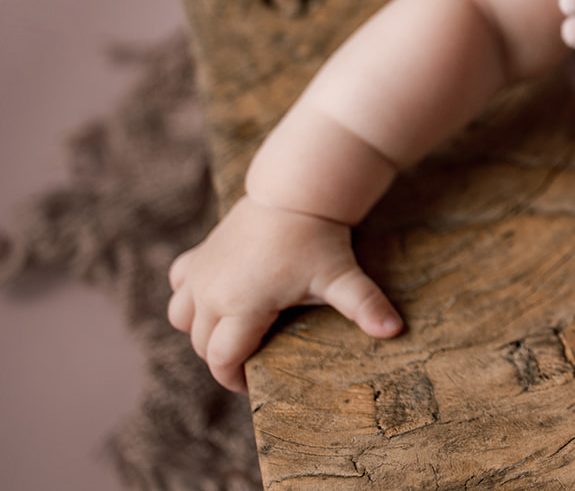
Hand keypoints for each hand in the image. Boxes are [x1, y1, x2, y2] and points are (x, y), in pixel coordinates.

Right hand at [166, 195, 402, 391]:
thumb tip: (395, 330)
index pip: (222, 360)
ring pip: (182, 319)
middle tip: (252, 358)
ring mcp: (199, 273)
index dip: (234, 378)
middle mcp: (210, 292)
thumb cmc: (317, 238)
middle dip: (223, 358)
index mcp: (240, 306)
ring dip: (202, 331)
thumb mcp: (340, 276)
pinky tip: (214, 295)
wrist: (295, 191)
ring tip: (234, 331)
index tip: (252, 383)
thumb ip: (365, 305)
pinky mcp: (197, 255)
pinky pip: (179, 286)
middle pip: (203, 344)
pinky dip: (190, 297)